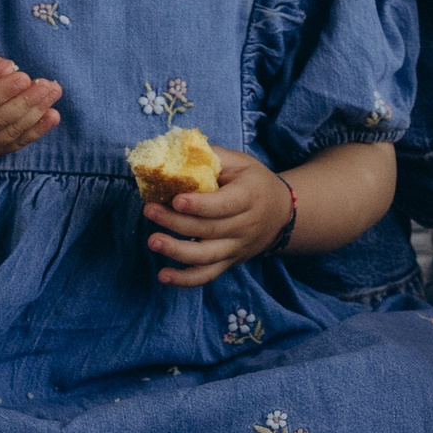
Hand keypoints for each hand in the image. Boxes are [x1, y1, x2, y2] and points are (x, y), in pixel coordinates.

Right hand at [0, 48, 59, 159]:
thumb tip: (10, 68)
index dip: (3, 90)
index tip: (26, 77)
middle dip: (26, 102)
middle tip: (49, 85)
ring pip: (6, 134)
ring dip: (35, 115)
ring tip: (53, 94)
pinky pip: (11, 145)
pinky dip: (34, 132)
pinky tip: (52, 116)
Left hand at [146, 148, 296, 288]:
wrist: (282, 212)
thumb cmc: (254, 182)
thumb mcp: (240, 162)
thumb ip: (212, 157)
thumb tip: (177, 152)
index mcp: (249, 197)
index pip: (224, 205)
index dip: (200, 205)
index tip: (176, 199)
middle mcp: (245, 226)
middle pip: (209, 229)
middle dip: (176, 222)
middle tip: (150, 211)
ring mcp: (237, 247)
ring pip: (207, 256)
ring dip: (177, 251)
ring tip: (153, 242)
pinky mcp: (229, 262)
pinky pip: (208, 275)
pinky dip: (186, 280)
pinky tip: (164, 276)